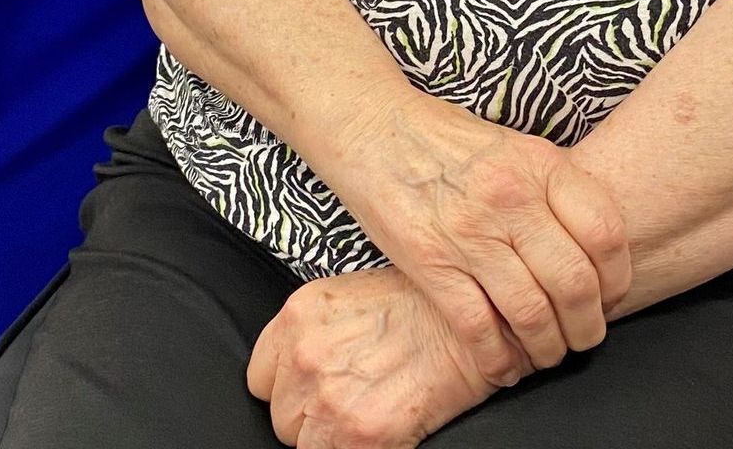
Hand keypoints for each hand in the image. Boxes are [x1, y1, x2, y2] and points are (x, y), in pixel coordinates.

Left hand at [248, 268, 499, 448]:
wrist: (471, 323)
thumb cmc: (423, 306)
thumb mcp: (352, 300)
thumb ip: (317, 334)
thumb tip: (304, 372)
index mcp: (299, 315)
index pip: (260, 377)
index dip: (289, 389)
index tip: (313, 391)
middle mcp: (305, 354)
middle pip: (281, 415)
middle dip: (311, 417)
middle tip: (352, 401)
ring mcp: (328, 395)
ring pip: (303, 444)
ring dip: (332, 438)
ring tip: (369, 415)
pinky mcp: (358, 432)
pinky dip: (355, 448)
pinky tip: (382, 430)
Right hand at [326, 93, 629, 384]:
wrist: (374, 126)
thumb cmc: (447, 139)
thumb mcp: (513, 146)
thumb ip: (552, 188)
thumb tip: (593, 248)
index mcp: (538, 164)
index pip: (604, 232)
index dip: (618, 278)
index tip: (612, 297)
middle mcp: (510, 197)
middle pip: (574, 282)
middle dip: (588, 326)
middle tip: (586, 336)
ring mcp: (469, 232)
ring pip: (531, 314)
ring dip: (548, 348)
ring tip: (548, 352)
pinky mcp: (430, 263)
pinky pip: (478, 329)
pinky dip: (498, 360)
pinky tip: (503, 366)